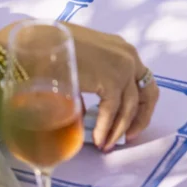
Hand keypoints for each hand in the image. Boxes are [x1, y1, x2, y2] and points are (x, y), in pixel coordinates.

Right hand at [0, 23, 157, 151]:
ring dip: (118, 130)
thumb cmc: (53, 48)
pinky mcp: (111, 79)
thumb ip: (93, 81)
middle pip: (148, 94)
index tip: (131, 122)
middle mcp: (128, 56)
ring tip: (105, 145)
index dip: (141, 105)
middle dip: (138, 119)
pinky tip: (97, 139)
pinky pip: (113, 111)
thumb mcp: (83, 63)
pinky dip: (105, 128)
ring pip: (130, 107)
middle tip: (127, 138)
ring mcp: (122, 67)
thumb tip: (88, 111)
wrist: (38, 41)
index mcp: (122, 49)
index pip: (143, 80)